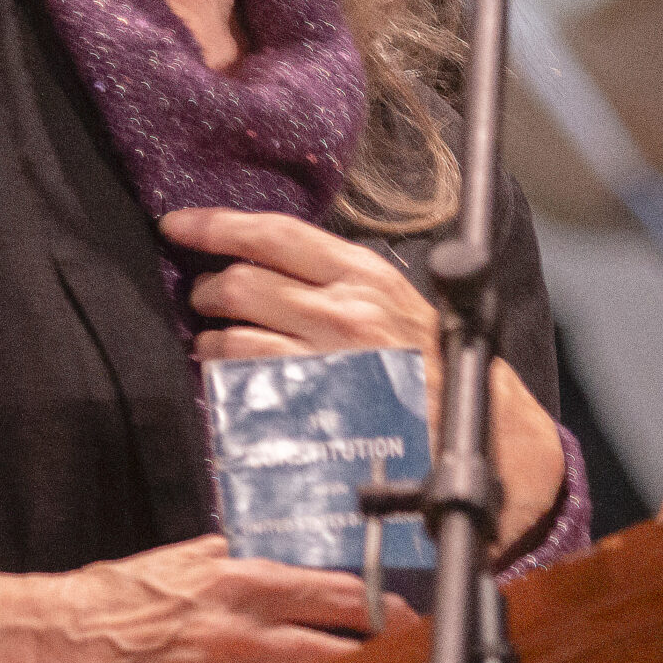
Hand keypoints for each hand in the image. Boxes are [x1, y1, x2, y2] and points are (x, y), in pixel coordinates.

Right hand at [0, 535, 409, 662]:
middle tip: (405, 661)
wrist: (54, 652)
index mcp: (237, 586)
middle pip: (336, 654)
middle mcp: (240, 640)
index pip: (334, 594)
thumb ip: (231, 558)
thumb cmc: (109, 604)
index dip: (380, 607)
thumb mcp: (179, 561)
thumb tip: (269, 553)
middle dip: (380, 659)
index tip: (402, 613)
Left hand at [162, 206, 566, 552]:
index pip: (274, 235)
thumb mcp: (397, 302)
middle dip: (208, 289)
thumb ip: (338, 279)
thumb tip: (264, 260)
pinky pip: (241, 392)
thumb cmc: (437, 369)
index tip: (178, 224)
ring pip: (230, 340)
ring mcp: (324, 369)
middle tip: (206, 297)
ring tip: (216, 344)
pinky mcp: (312, 416)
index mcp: (365, 277)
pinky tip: (232, 384)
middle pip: (239, 284)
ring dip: (209, 340)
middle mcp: (343, 316)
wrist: (483, 439)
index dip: (216, 224)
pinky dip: (223, 384)